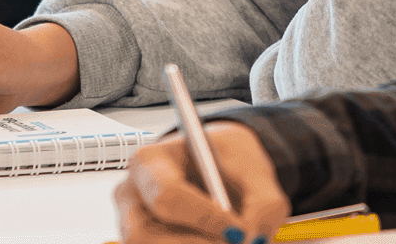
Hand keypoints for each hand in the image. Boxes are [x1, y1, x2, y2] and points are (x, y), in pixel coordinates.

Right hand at [115, 123, 290, 243]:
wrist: (221, 169)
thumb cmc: (225, 159)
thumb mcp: (252, 166)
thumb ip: (263, 200)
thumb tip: (255, 234)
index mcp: (151, 162)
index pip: (168, 194)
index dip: (204, 218)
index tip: (238, 230)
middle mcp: (132, 196)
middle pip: (144, 235)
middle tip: (236, 242)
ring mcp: (133, 225)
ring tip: (228, 241)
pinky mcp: (144, 243)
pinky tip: (217, 242)